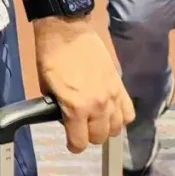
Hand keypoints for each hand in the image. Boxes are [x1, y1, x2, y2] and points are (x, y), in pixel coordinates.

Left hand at [34, 18, 133, 152]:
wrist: (66, 30)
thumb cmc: (51, 55)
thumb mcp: (45, 86)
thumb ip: (57, 107)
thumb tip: (63, 116)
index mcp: (76, 107)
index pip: (80, 142)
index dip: (73, 145)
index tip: (71, 142)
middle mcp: (98, 105)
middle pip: (100, 137)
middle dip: (88, 136)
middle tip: (80, 127)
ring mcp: (112, 95)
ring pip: (117, 128)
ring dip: (105, 128)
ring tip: (95, 120)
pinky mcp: (120, 85)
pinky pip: (129, 112)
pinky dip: (121, 117)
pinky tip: (111, 112)